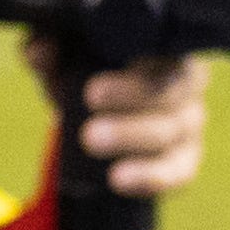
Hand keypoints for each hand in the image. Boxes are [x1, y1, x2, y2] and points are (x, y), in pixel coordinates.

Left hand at [23, 36, 212, 197]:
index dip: (134, 66)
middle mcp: (187, 83)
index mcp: (165, 50)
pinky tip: (118, 179)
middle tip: (89, 106)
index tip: (92, 87)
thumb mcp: (66, 63)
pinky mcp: (186, 160)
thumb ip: (53, 53)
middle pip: (172, 89)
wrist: (100, 121)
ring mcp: (190, 124)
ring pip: (171, 130)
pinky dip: (150, 177)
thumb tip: (39, 50)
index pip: (164, 51)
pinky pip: (178, 171)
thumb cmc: (88, 80)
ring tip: (91, 141)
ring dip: (131, 136)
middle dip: (131, 98)